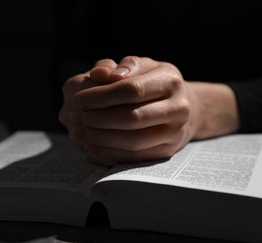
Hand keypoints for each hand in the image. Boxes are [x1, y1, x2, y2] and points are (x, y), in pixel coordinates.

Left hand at [59, 56, 238, 164]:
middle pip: (133, 117)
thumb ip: (120, 67)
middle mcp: (178, 107)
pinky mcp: (167, 151)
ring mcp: (175, 133)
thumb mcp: (143, 66)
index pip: (132, 90)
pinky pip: (135, 157)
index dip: (101, 96)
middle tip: (75, 118)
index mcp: (171, 81)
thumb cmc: (155, 83)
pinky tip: (91, 146)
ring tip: (79, 132)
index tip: (78, 100)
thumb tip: (99, 73)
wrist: (186, 108)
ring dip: (101, 139)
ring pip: (133, 141)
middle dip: (98, 119)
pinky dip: (110, 153)